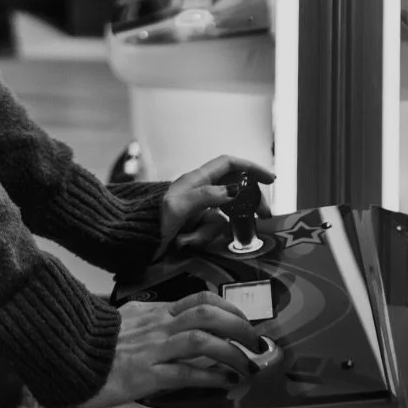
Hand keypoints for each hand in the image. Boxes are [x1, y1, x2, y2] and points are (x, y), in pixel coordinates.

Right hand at [79, 291, 260, 407]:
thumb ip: (156, 318)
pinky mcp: (148, 375)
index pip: (199, 299)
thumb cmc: (100, 340)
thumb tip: (179, 319)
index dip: (228, 308)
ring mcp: (154, 349)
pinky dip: (211, 377)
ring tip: (247, 365)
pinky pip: (185, 373)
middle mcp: (159, 325)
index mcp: (156, 311)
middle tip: (254, 342)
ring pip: (200, 340)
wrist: (72, 355)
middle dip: (238, 326)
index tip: (244, 320)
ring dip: (231, 352)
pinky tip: (227, 381)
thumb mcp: (131, 319)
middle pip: (206, 313)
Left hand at [159, 155, 274, 253]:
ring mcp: (198, 210)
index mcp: (197, 179)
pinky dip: (202, 239)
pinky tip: (186, 243)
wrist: (137, 240)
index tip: (270, 179)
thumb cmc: (154, 219)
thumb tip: (234, 191)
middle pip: (234, 191)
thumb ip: (207, 196)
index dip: (250, 168)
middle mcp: (200, 191)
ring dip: (210, 231)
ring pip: (222, 218)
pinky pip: (211, 232)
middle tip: (263, 217)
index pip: (229, 165)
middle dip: (246, 205)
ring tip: (190, 239)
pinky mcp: (195, 226)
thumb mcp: (179, 206)